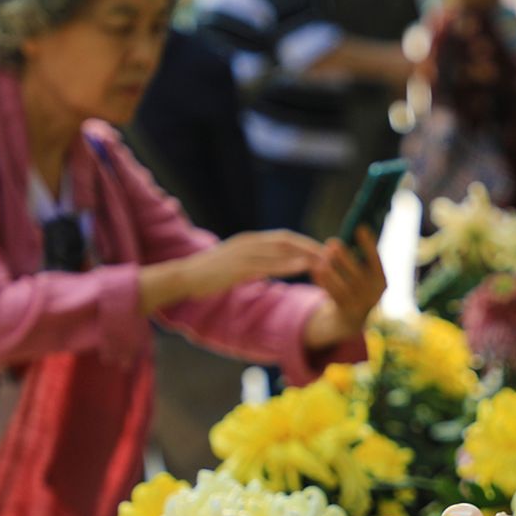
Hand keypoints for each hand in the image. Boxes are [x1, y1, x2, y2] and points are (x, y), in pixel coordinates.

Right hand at [188, 230, 324, 296]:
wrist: (184, 277)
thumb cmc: (210, 274)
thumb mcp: (236, 264)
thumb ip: (255, 262)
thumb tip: (273, 265)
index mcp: (249, 241)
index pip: (282, 238)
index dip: (304, 243)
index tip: (322, 250)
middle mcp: (248, 242)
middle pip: (286, 240)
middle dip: (310, 246)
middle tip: (331, 254)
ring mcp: (243, 253)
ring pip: (279, 250)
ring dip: (304, 254)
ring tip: (324, 260)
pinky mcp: (237, 267)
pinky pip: (267, 264)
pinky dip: (287, 264)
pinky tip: (303, 268)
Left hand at [301, 227, 386, 350]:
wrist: (351, 319)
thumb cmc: (356, 287)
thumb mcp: (364, 275)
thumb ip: (362, 257)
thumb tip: (356, 229)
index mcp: (381, 280)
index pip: (376, 260)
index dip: (368, 245)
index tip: (359, 228)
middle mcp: (375, 293)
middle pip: (358, 274)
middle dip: (344, 257)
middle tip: (332, 242)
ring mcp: (361, 305)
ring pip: (343, 285)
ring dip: (331, 269)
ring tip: (321, 257)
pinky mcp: (346, 312)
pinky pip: (333, 294)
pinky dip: (324, 282)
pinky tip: (315, 270)